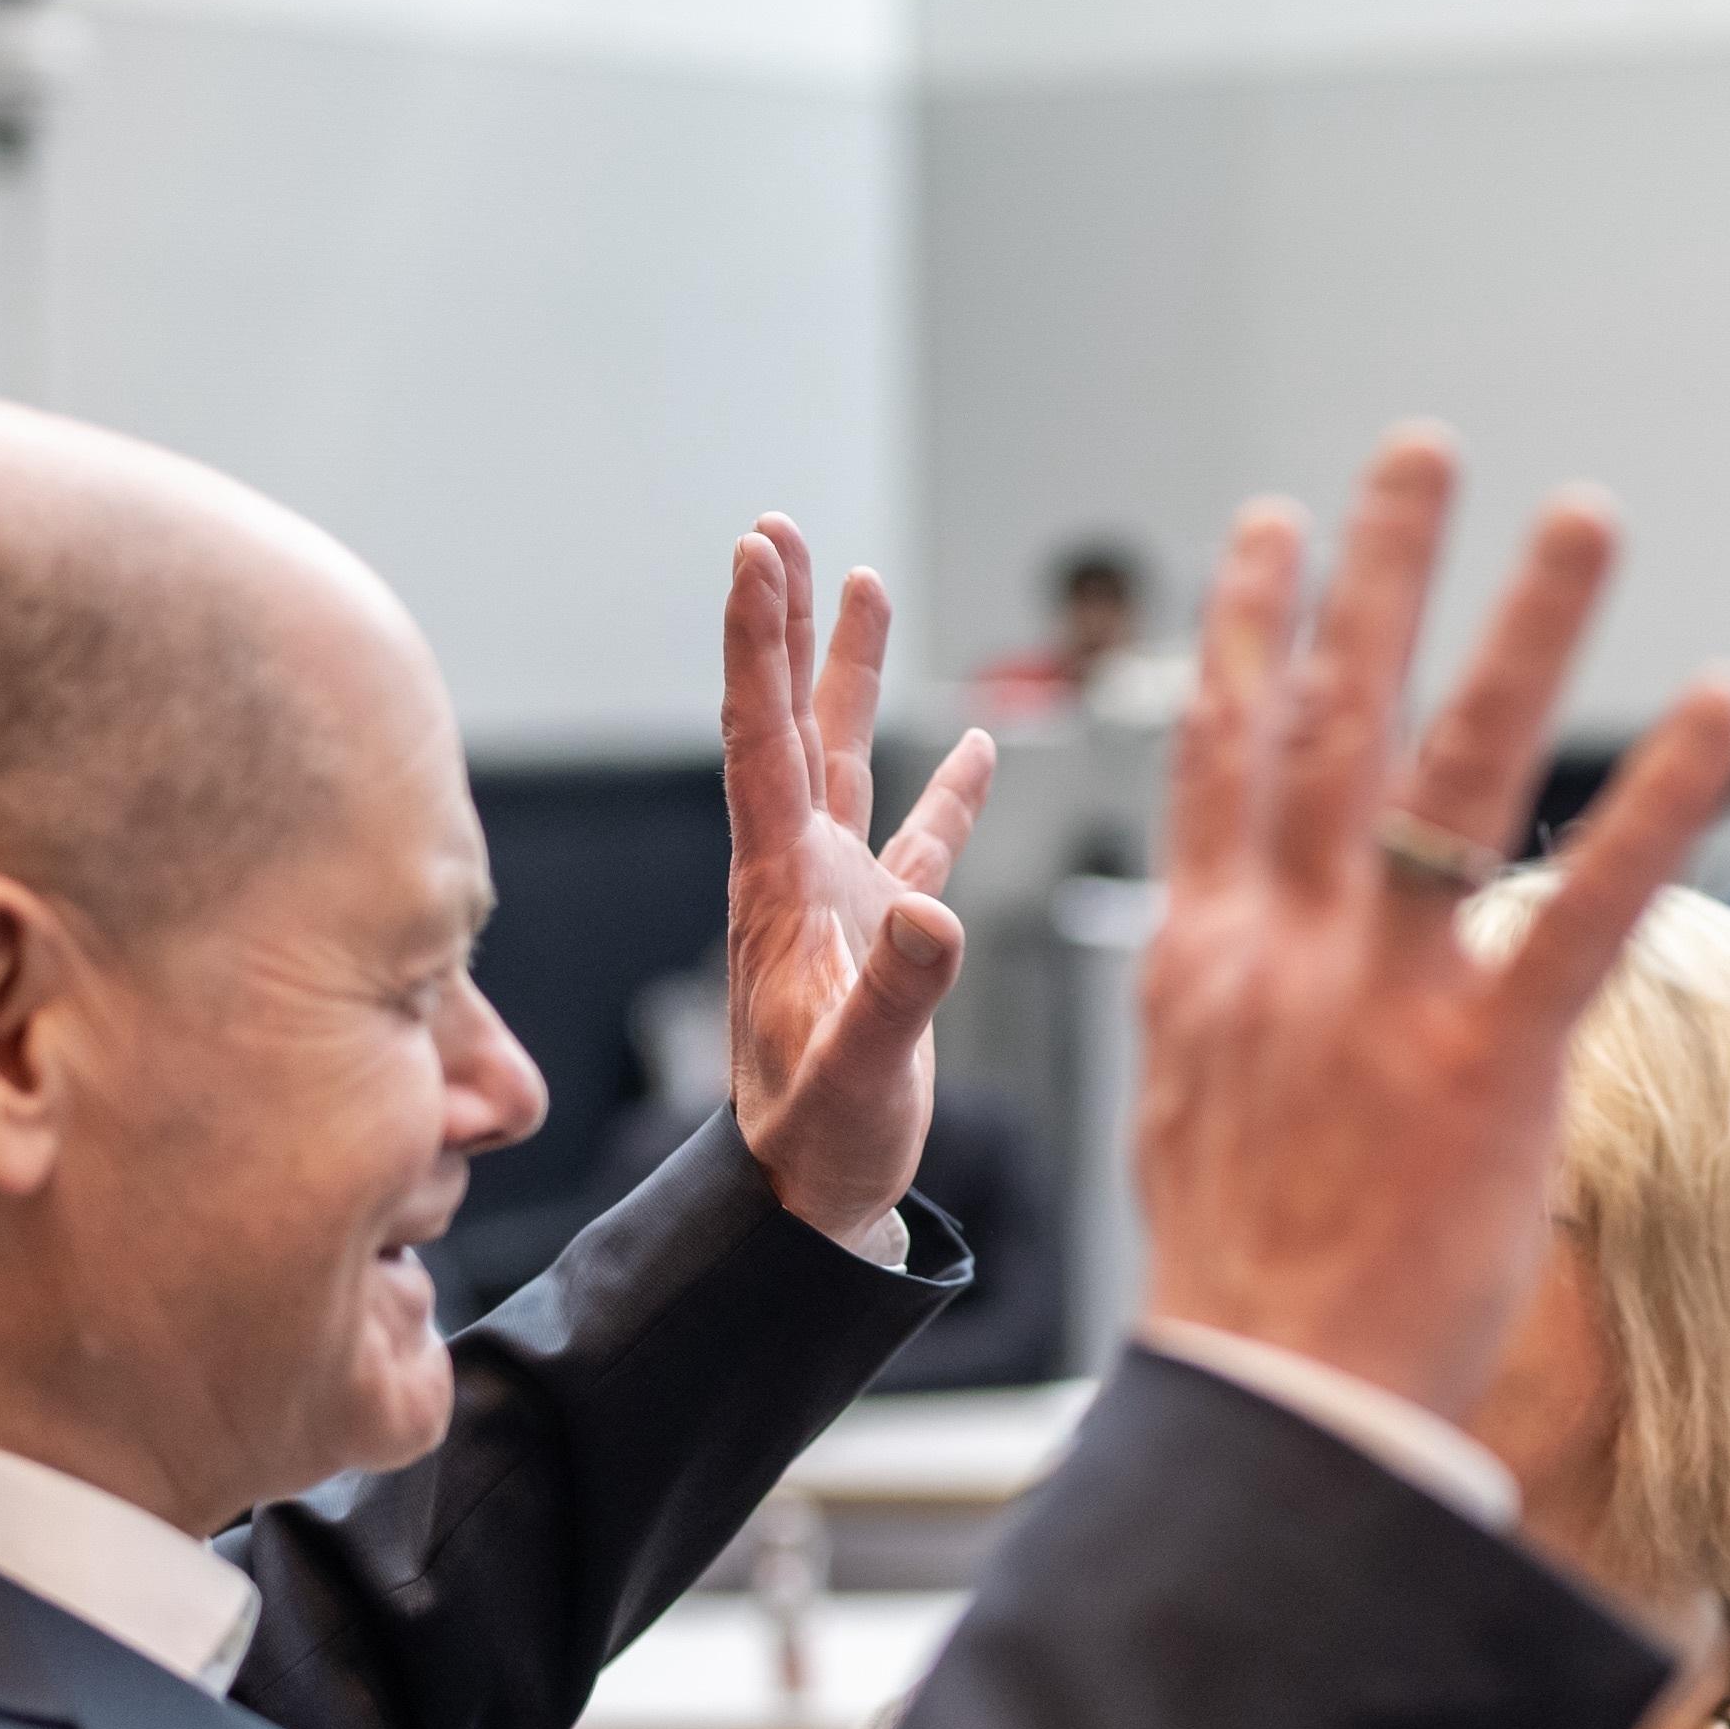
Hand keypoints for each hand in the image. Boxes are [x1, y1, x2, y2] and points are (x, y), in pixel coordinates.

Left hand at [718, 517, 997, 1245]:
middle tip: (780, 529)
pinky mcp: (884, 935)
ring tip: (860, 583)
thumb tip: (932, 909)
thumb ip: (895, 995)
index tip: (757, 553)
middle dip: (785, 624)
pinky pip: (916, 836)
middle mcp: (797, 874)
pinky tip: (972, 741)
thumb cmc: (819, 1149)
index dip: (757, 642)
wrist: (809, 1199)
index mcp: (778, 889)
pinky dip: (942, 785)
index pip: (759, 741)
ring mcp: (838, 898)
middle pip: (786, 722)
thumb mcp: (857, 1076)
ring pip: (841, 758)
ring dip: (846, 673)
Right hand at [1129, 432, 1729, 1422]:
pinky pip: (1588, 904)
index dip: (1246, 632)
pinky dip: (1662, 797)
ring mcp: (1384, 996)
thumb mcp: (1195, 1120)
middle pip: (1328, 716)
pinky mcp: (1491, 1062)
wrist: (1269, 1416)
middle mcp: (1285, 948)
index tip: (1270, 526)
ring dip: (1522, 628)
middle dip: (1377, 570)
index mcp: (1206, 960)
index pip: (1219, 757)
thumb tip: (1242, 965)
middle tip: (1421, 449)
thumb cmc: (1245, 1296)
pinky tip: (1723, 702)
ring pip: (1451, 769)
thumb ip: (1230, 1014)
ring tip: (1579, 514)